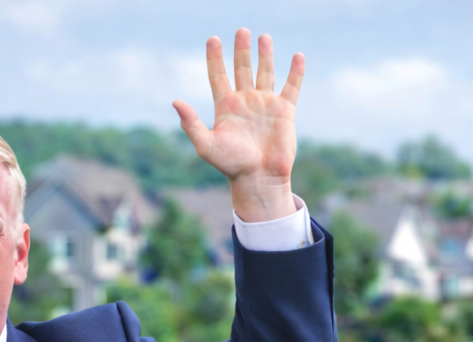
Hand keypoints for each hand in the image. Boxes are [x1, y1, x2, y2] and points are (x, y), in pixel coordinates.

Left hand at [174, 29, 303, 221]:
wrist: (258, 179)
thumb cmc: (231, 165)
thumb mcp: (206, 145)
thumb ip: (191, 124)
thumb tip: (175, 101)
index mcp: (225, 106)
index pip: (218, 75)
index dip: (215, 58)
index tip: (213, 39)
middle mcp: (245, 102)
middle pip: (242, 69)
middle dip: (241, 50)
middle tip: (241, 31)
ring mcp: (266, 104)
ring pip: (265, 73)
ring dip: (265, 55)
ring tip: (263, 37)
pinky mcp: (285, 111)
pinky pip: (291, 87)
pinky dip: (295, 72)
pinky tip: (297, 56)